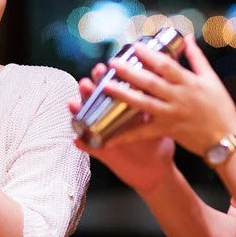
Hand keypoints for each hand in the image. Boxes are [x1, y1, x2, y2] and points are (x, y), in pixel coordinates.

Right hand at [70, 63, 176, 194]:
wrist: (157, 171)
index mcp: (124, 110)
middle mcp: (110, 119)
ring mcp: (103, 135)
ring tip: (74, 102)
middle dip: (93, 87)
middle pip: (97, 99)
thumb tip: (161, 84)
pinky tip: (76, 138)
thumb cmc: (158, 144)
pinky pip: (89, 147)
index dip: (109, 77)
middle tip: (91, 78)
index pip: (113, 88)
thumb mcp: (158, 122)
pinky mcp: (102, 153)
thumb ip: (157, 105)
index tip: (108, 65)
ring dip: (80, 110)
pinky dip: (82, 143)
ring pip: (88, 119)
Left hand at [100, 35, 235, 157]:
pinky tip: (109, 135)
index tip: (135, 46)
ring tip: (106, 86)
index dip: (150, 55)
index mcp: (189, 82)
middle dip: (130, 72)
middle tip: (113, 62)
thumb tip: (187, 38)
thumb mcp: (211, 79)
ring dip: (124, 95)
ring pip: (144, 104)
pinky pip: (143, 133)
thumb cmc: (221, 107)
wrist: (226, 138)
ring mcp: (171, 115)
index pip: (167, 66)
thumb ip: (196, 58)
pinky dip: (126, 135)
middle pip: (151, 83)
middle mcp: (178, 98)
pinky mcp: (167, 130)